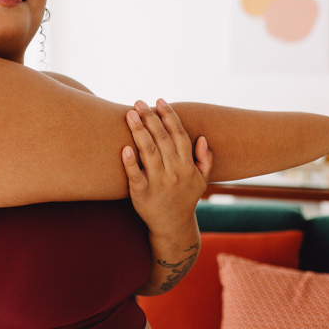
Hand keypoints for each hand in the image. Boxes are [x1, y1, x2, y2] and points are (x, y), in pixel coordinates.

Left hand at [122, 99, 212, 235]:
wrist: (173, 227)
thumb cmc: (185, 199)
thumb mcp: (201, 181)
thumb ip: (204, 160)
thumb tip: (202, 138)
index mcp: (187, 166)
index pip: (179, 135)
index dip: (170, 116)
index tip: (159, 101)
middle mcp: (174, 172)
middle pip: (162, 139)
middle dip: (150, 118)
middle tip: (138, 102)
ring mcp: (158, 183)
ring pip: (148, 152)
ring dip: (139, 131)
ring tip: (130, 114)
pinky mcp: (141, 194)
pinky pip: (135, 175)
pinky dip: (130, 162)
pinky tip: (124, 148)